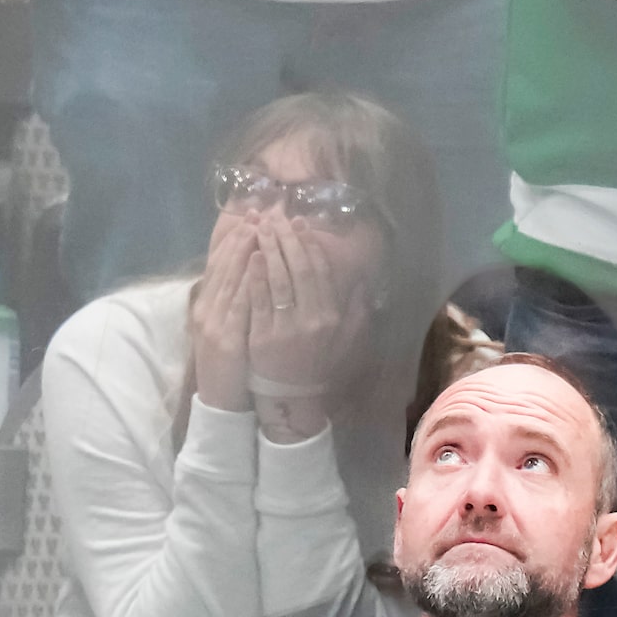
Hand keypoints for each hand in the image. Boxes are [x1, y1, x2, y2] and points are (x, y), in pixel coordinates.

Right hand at [190, 215, 260, 412]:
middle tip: (257, 212)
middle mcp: (206, 310)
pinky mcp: (225, 340)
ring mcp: (214, 324)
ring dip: (245, 253)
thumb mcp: (227, 328)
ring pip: (230, 280)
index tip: (250, 216)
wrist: (219, 402)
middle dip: (241, 237)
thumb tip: (250, 272)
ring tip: (260, 228)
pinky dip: (249, 283)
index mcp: (206, 305)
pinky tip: (259, 264)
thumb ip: (234, 301)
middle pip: (223, 267)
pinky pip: (239, 306)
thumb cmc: (229, 366)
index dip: (234, 239)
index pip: (218, 264)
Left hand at [244, 212, 361, 438]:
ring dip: (270, 248)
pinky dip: (256, 275)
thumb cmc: (317, 366)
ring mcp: (286, 328)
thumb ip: (356, 313)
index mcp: (330, 316)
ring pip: (278, 279)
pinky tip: (253, 256)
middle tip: (275, 216)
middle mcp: (311, 320)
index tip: (300, 223)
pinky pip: (259, 300)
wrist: (291, 400)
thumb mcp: (345, 341)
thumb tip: (363, 283)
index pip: (319, 271)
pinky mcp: (262, 337)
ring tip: (261, 227)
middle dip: (286, 238)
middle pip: (298, 268)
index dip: (309, 244)